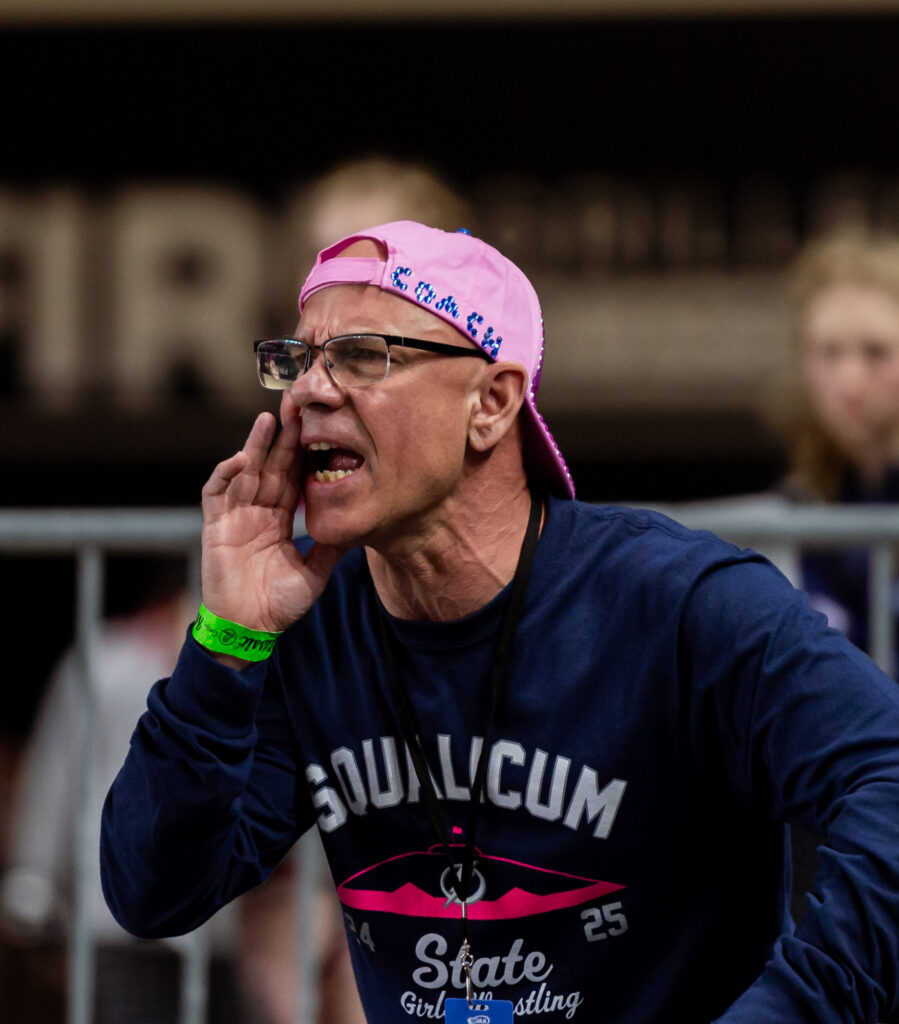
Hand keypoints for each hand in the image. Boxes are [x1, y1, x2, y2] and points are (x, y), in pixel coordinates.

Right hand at [199, 403, 345, 635]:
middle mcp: (257, 513)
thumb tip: (359, 524)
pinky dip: (226, 474)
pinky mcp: (215, 527)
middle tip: (296, 410)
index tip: (319, 431)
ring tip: (269, 420)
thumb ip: (331, 547)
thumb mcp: (315, 572)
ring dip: (255, 446)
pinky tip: (241, 459)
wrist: (249, 630)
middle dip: (282, 440)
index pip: (293, 479)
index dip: (302, 456)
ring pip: (245, 472)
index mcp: (280, 520)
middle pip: (271, 468)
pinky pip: (217, 493)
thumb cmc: (278, 605)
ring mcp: (235, 517)